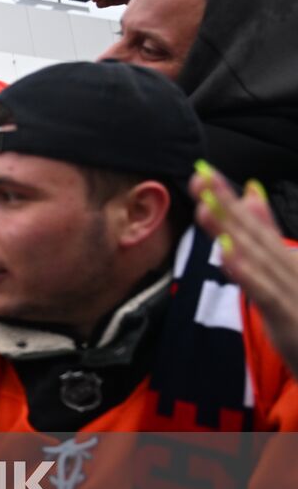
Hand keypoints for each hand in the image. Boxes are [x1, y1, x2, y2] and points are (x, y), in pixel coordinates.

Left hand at [192, 168, 297, 375]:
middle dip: (226, 205)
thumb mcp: (283, 270)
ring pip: (257, 258)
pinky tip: (226, 255)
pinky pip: (264, 293)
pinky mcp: (290, 317)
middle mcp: (290, 268)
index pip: (252, 224)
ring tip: (207, 207)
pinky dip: (246, 273)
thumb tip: (250, 190)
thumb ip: (267, 232)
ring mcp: (293, 290)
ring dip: (232, 232)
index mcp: (285, 258)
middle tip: (200, 177)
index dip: (228, 197)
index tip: (202, 172)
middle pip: (253, 234)